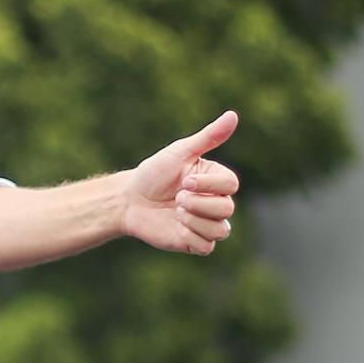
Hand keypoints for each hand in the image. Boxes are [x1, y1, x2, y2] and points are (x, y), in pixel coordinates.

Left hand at [121, 112, 239, 254]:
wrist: (129, 200)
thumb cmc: (154, 173)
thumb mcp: (180, 152)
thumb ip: (209, 137)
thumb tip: (233, 115)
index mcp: (216, 180)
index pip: (231, 185)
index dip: (209, 185)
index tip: (184, 181)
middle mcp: (215, 203)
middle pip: (228, 209)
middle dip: (199, 204)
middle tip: (176, 198)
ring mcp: (205, 224)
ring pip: (220, 230)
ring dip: (194, 221)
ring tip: (175, 212)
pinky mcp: (194, 243)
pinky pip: (206, 247)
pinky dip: (190, 238)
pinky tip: (175, 227)